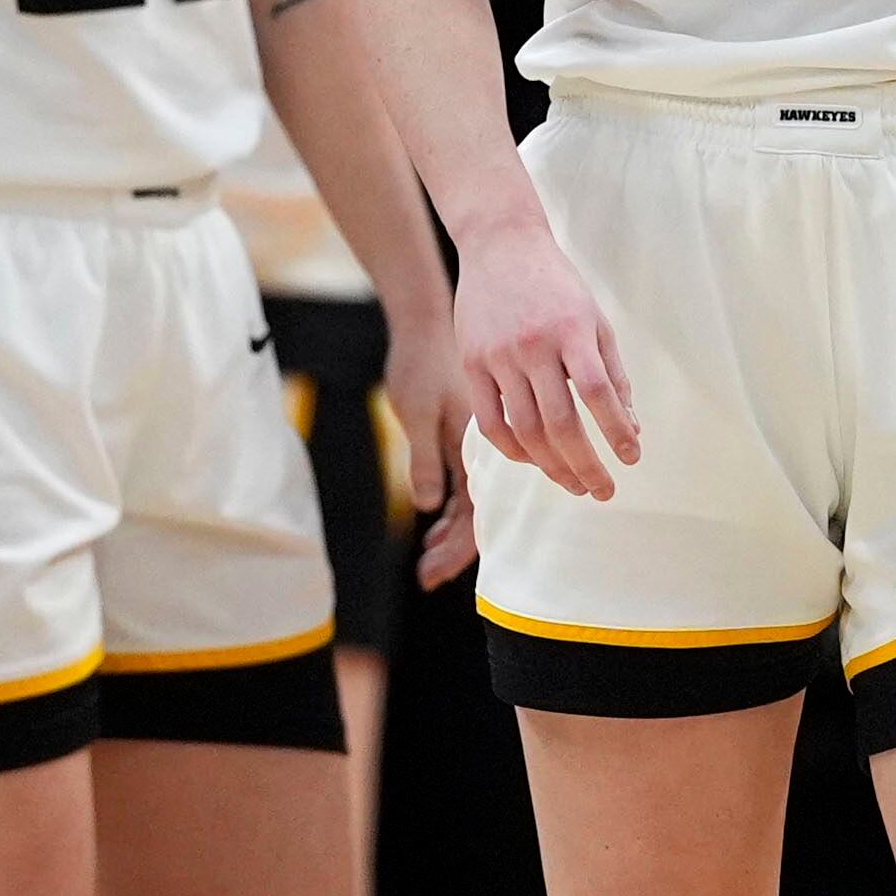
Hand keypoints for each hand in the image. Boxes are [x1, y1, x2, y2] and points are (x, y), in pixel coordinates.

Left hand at [379, 301, 478, 588]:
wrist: (427, 319)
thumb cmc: (421, 363)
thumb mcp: (416, 411)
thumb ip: (424, 458)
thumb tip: (427, 506)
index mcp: (472, 446)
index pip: (470, 513)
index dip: (455, 548)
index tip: (433, 576)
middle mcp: (479, 448)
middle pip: (474, 513)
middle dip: (453, 548)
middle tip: (427, 576)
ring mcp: (475, 441)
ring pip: (471, 498)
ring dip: (451, 528)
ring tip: (429, 555)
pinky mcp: (467, 431)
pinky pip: (466, 479)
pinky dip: (451, 503)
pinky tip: (437, 516)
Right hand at [451, 209, 637, 500]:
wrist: (500, 244)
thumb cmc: (556, 285)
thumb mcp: (594, 318)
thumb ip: (613, 372)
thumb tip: (630, 428)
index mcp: (571, 329)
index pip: (597, 392)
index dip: (615, 431)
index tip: (632, 458)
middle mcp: (533, 344)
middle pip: (560, 422)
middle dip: (585, 465)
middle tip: (603, 490)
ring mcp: (498, 355)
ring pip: (525, 429)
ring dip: (553, 466)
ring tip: (574, 484)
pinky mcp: (471, 363)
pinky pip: (490, 422)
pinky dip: (514, 450)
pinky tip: (535, 461)